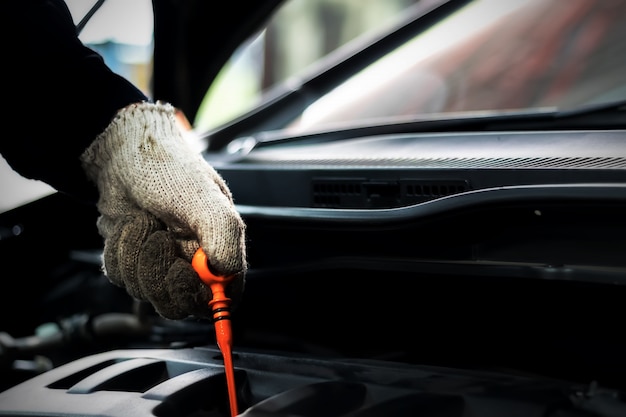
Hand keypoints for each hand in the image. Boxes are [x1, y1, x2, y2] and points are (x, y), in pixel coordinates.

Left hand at [80, 102, 245, 318]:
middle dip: (158, 270)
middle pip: (177, 304)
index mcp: (221, 251)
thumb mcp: (204, 200)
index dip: (203, 297)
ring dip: (135, 253)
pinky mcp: (135, 262)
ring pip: (143, 290)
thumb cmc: (170, 170)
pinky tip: (129, 225)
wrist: (125, 155)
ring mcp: (162, 266)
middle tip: (159, 236)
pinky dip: (118, 249)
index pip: (225, 299)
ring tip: (143, 220)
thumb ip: (224, 236)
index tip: (181, 272)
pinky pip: (121, 276)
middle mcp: (194, 264)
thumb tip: (228, 274)